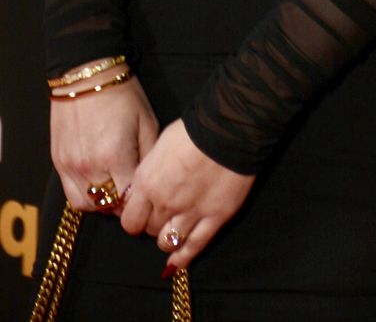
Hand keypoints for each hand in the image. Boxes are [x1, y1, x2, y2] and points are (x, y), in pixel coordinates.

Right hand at [50, 75, 157, 212]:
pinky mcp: (57, 162)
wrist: (87, 74)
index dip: (140, 202)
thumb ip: (149, 156)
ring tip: (113, 187)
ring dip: (102, 202)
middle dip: (122, 203)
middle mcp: (89, 167)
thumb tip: (150, 181)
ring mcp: (70, 166)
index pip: (129, 200)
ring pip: (87, 205)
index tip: (146, 197)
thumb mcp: (147, 121)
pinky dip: (85, 195)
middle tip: (131, 193)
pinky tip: (96, 182)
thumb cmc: (123, 94)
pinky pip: (70, 194)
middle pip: (108, 206)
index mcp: (115, 156)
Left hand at [120, 118, 254, 268]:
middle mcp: (164, 203)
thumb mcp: (161, 145)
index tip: (142, 212)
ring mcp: (190, 213)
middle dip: (154, 223)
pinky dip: (183, 259)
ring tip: (174, 228)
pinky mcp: (214, 218)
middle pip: (149, 230)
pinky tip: (177, 264)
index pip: (130, 219)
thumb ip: (151, 172)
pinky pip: (194, 246)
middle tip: (163, 213)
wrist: (229, 127)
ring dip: (167, 239)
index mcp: (147, 182)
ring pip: (168, 243)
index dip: (136, 217)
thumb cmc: (195, 129)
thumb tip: (147, 185)